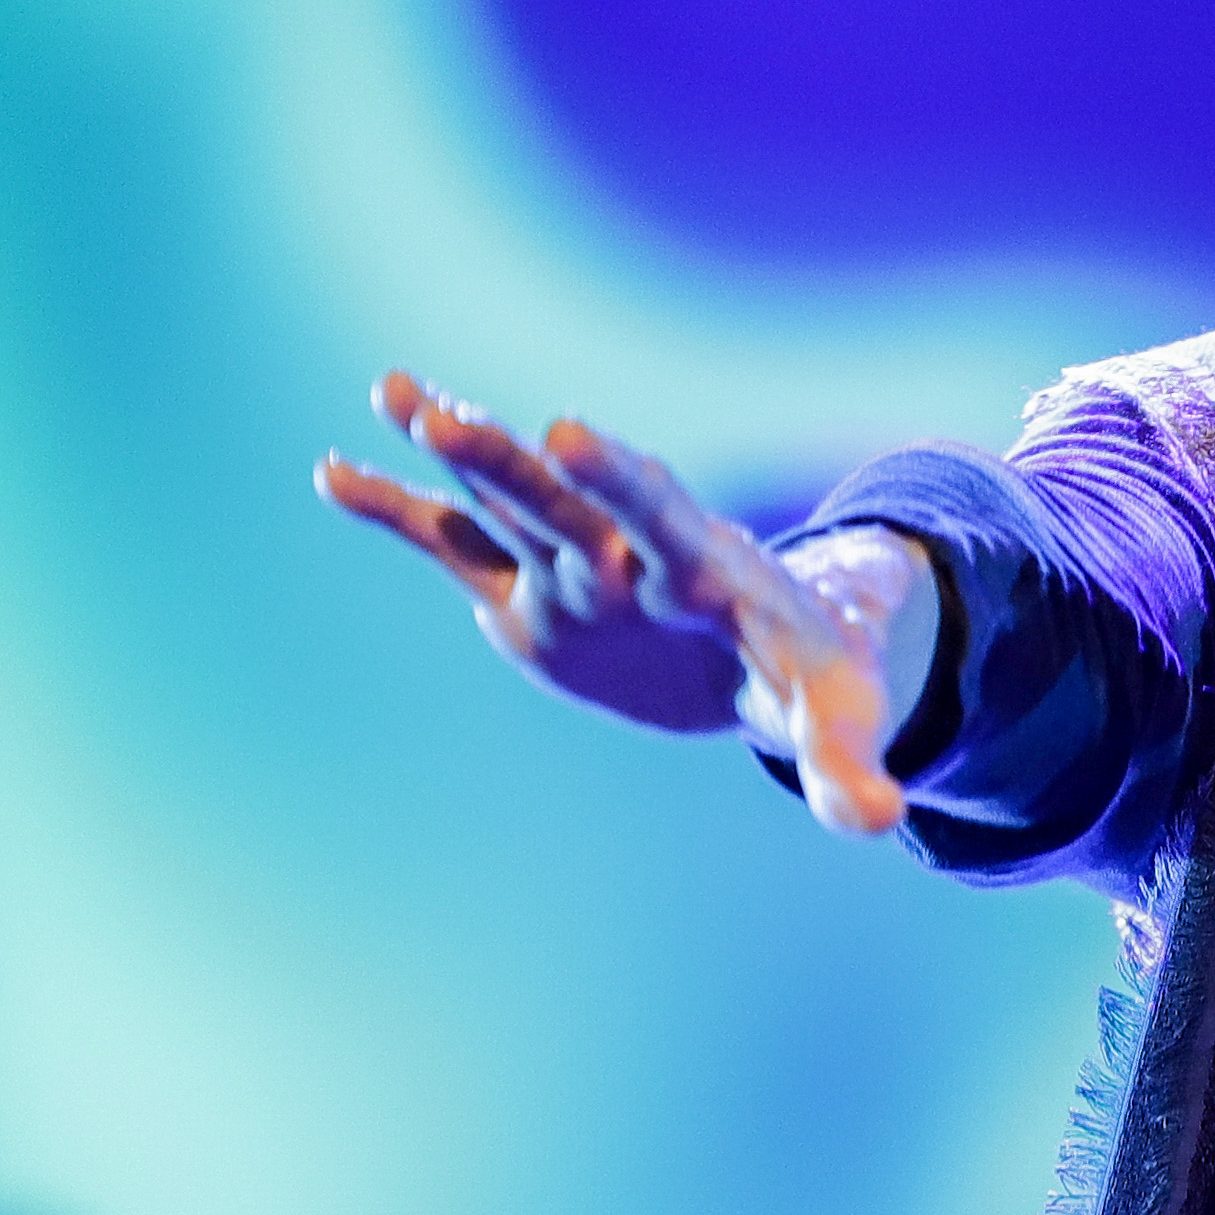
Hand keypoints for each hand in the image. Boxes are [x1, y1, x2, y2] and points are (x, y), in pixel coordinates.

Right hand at [315, 373, 934, 834]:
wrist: (783, 647)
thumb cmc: (816, 675)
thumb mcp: (835, 717)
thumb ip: (847, 768)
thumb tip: (881, 821)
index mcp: (705, 576)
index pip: (662, 517)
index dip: (621, 483)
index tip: (575, 436)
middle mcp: (629, 558)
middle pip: (569, 504)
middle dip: (513, 465)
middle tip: (449, 415)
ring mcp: (574, 570)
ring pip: (509, 505)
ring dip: (457, 456)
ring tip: (393, 393)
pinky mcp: (530, 595)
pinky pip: (460, 547)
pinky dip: (402, 513)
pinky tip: (334, 474)